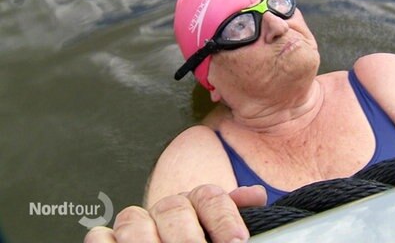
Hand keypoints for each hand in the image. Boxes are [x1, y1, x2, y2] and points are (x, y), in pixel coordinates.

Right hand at [84, 185, 266, 242]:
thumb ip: (232, 216)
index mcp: (196, 204)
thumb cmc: (203, 242)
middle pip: (173, 207)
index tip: (236, 242)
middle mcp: (167, 210)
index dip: (223, 217)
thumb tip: (256, 195)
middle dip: (187, 236)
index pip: (209, 196)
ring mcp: (137, 224)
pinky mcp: (110, 240)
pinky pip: (100, 235)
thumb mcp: (222, 232)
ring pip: (134, 218)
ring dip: (147, 240)